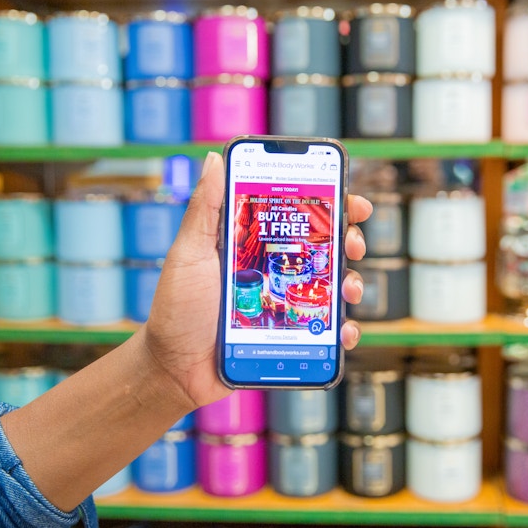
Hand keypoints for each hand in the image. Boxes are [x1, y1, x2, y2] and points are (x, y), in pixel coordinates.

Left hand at [142, 151, 372, 408]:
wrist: (174, 368)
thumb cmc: (177, 307)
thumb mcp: (189, 253)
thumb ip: (205, 208)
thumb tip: (215, 159)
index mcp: (256, 244)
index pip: (298, 215)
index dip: (330, 203)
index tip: (349, 199)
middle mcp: (277, 270)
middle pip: (325, 247)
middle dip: (349, 239)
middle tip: (353, 243)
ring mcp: (287, 303)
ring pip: (333, 287)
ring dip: (351, 283)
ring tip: (348, 289)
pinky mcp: (292, 337)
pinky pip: (327, 332)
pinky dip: (343, 330)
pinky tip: (343, 331)